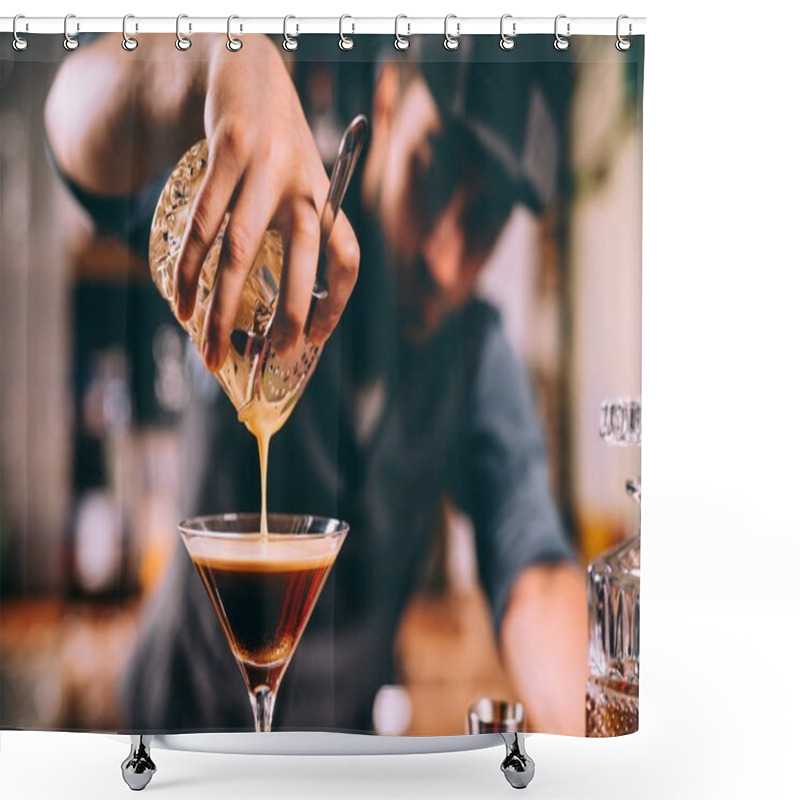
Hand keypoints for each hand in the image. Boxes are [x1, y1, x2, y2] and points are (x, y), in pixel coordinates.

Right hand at [173, 36, 359, 370]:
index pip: (347, 257)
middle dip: (287, 318)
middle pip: (301, 261)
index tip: (316, 339)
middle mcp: (303, 184)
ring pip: (240, 251)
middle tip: (270, 359)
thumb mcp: (296, 183)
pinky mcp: (227, 149)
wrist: (247, 70)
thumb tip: (265, 302)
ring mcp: (265, 165)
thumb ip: (288, 230)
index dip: (337, 304)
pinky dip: (189, 271)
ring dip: (223, 309)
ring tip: (211, 353)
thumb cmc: (272, 146)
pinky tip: (183, 303)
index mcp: (325, 198)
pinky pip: (203, 223)